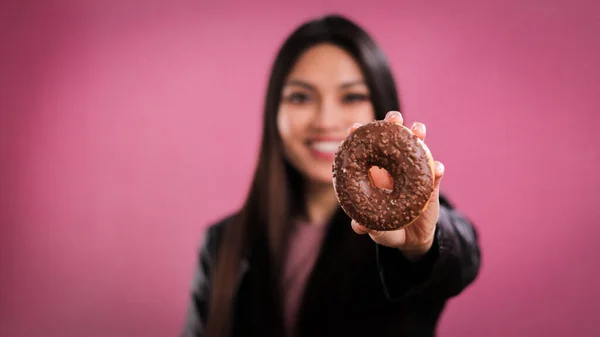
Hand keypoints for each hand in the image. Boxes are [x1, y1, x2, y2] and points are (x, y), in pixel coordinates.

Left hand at [349, 111, 444, 260]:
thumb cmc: (388, 228)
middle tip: (394, 118)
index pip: (367, 150)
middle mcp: (393, 169)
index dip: (361, 137)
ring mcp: (413, 173)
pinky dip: (437, 169)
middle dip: (393, 125)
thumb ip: (368, 227)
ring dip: (418, 136)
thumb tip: (358, 227)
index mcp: (375, 175)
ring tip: (418, 130)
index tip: (356, 128)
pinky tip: (438, 167)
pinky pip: (435, 174)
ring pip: (417, 149)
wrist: (412, 238)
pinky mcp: (430, 185)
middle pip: (394, 140)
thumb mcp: (377, 229)